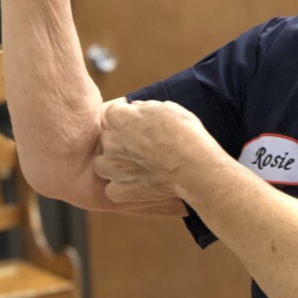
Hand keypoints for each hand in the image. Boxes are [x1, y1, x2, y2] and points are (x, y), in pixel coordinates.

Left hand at [93, 98, 210, 205]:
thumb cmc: (185, 134)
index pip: (109, 112)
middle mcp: (110, 141)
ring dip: (115, 164)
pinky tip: (138, 183)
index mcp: (119, 117)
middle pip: (107, 138)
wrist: (194, 167)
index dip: (122, 115)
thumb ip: (145, 107)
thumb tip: (135, 108)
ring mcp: (112, 167)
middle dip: (120, 140)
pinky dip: (122, 187)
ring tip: (136, 166)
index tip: (134, 120)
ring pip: (103, 164)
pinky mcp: (119, 190)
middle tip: (142, 144)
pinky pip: (112, 188)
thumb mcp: (168, 108)